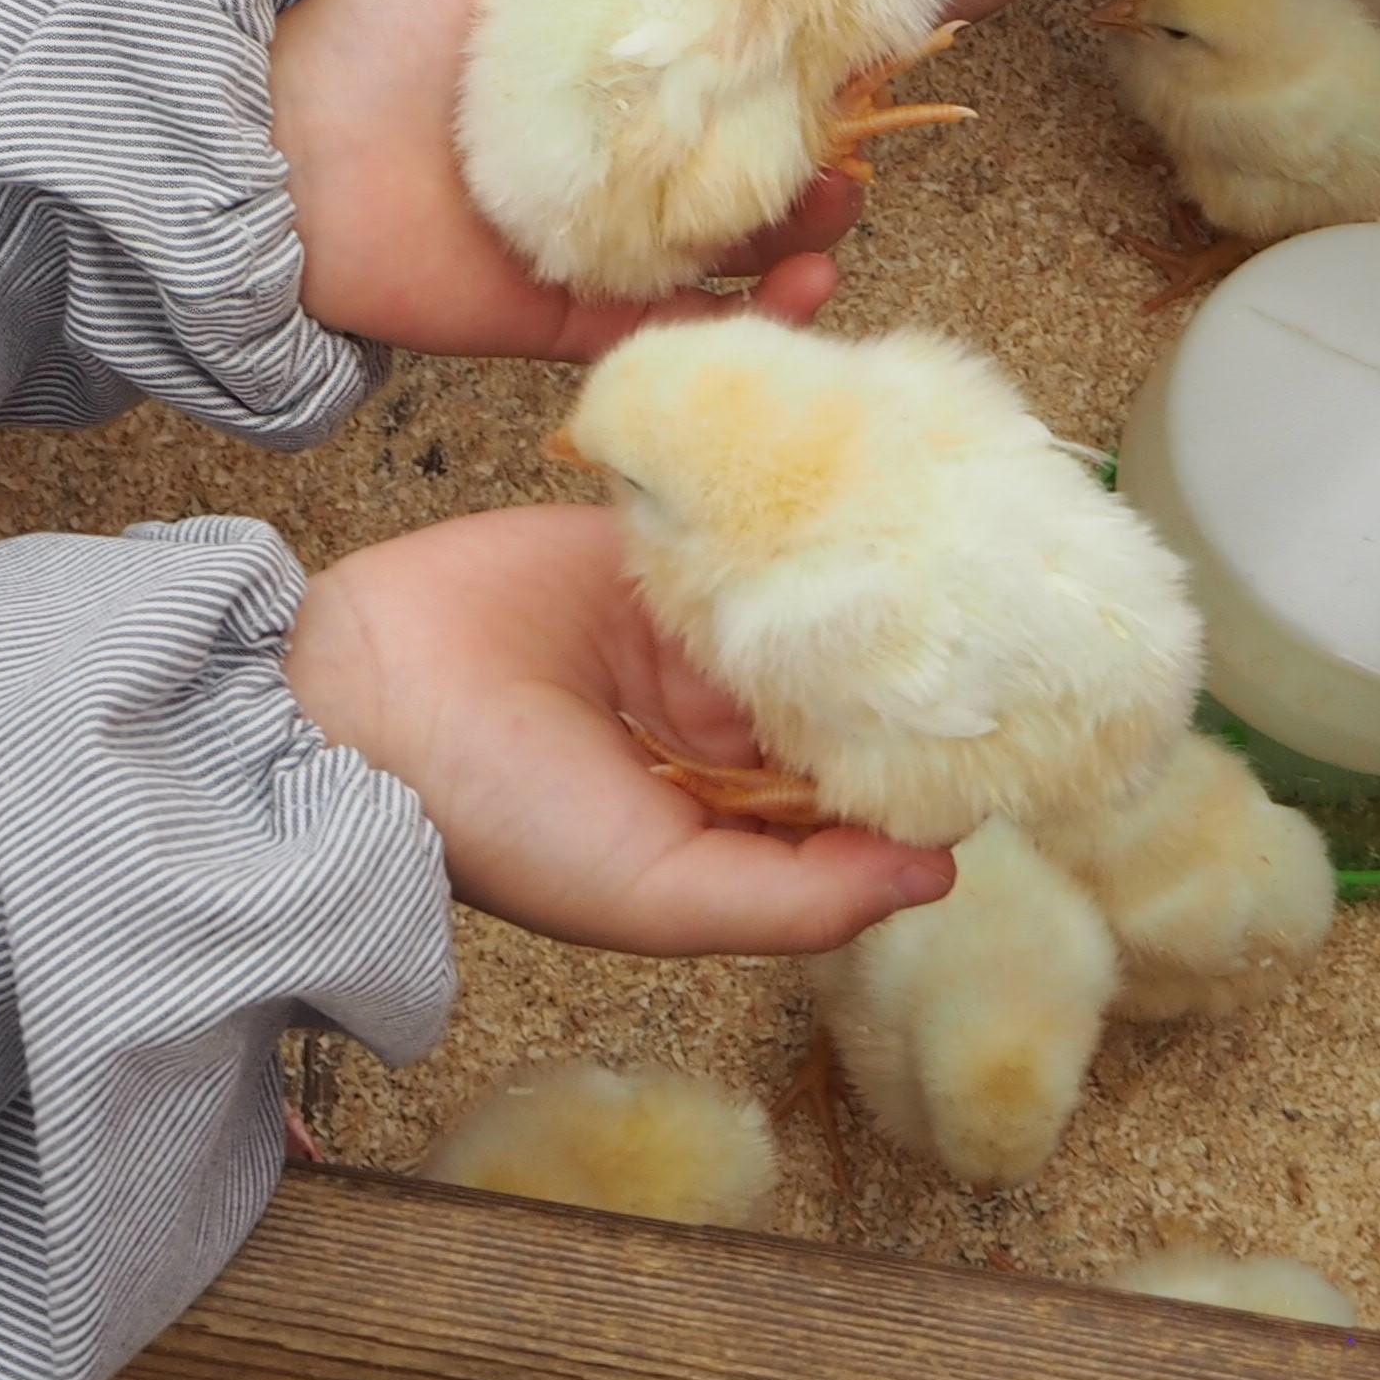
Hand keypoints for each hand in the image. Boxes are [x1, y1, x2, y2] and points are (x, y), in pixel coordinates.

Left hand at [273, 0, 861, 356]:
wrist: (270, 151)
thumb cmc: (376, 19)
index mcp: (608, 55)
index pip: (739, 53)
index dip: (813, 46)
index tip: (873, 30)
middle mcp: (613, 145)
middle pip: (753, 153)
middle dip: (828, 147)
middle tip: (864, 131)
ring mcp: (597, 236)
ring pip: (736, 246)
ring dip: (805, 231)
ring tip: (834, 206)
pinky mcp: (570, 316)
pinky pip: (683, 333)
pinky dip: (753, 319)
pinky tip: (796, 285)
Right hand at [286, 503, 954, 953]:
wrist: (362, 700)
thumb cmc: (504, 823)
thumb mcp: (663, 895)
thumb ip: (798, 896)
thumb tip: (942, 872)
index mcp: (725, 814)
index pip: (854, 792)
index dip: (925, 764)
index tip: (1016, 726)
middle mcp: (713, 720)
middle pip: (838, 685)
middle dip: (907, 659)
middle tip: (1007, 612)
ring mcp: (679, 623)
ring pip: (799, 597)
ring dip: (860, 572)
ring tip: (958, 540)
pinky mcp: (641, 538)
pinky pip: (731, 519)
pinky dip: (785, 503)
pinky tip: (860, 483)